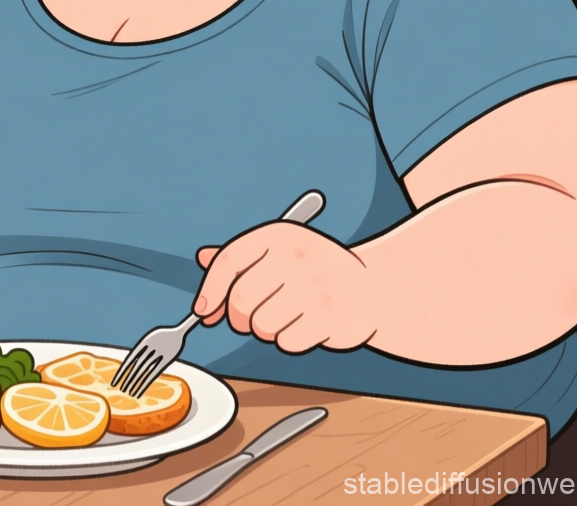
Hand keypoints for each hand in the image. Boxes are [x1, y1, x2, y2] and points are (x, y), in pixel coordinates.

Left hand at [193, 223, 375, 353]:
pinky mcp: (329, 317)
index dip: (210, 290)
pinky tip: (305, 326)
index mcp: (278, 234)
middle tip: (251, 318)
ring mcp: (314, 287)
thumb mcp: (280, 250)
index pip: (229, 261)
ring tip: (286, 317)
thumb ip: (242, 256)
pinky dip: (290, 340)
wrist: (373, 287)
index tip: (203, 312)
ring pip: (261, 327)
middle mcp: (294, 256)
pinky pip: (286, 343)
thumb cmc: (317, 269)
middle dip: (239, 318)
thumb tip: (203, 257)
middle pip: (241, 302)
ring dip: (266, 330)